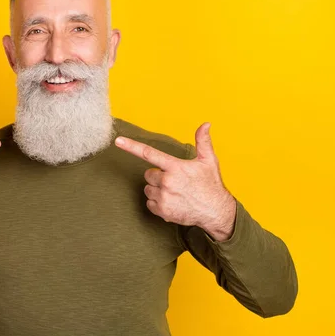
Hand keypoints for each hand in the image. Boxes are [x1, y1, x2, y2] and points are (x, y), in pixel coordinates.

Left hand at [115, 122, 236, 240]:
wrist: (216, 212)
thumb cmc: (211, 185)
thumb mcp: (209, 161)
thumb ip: (203, 142)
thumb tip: (206, 124)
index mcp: (175, 167)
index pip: (149, 153)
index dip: (132, 146)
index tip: (118, 141)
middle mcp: (167, 182)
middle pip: (148, 174)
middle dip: (158, 176)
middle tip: (174, 181)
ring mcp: (164, 197)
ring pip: (148, 189)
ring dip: (157, 190)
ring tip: (175, 192)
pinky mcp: (162, 211)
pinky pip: (149, 203)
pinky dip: (158, 203)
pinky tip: (172, 202)